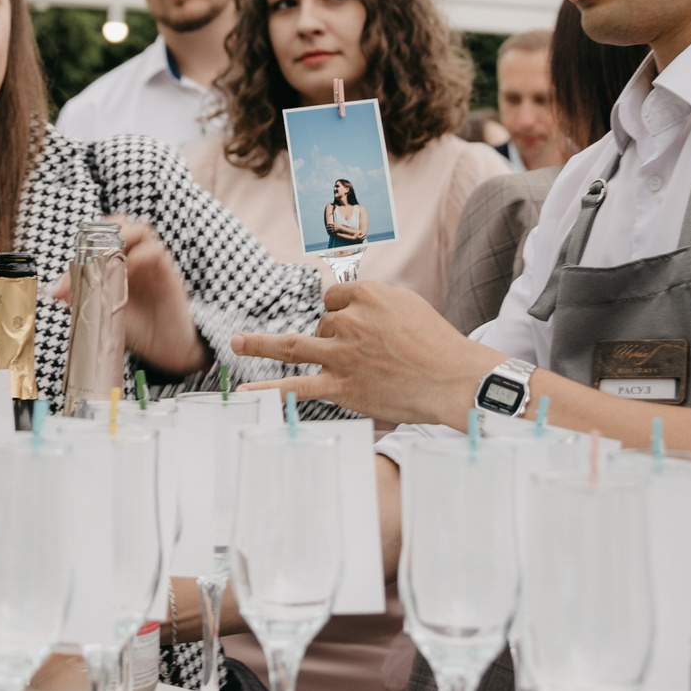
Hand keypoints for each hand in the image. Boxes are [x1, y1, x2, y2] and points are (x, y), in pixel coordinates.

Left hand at [44, 217, 208, 377]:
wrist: (168, 348)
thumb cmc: (138, 328)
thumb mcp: (104, 312)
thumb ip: (83, 298)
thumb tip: (55, 292)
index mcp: (118, 262)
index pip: (98, 238)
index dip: (79, 252)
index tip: (62, 282)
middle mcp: (135, 256)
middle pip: (119, 224)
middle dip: (99, 235)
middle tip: (86, 261)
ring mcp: (152, 262)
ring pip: (138, 230)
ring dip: (118, 241)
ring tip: (104, 263)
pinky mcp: (168, 272)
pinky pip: (153, 252)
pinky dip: (136, 259)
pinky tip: (124, 275)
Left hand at [235, 281, 497, 425]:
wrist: (452, 378)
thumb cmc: (438, 344)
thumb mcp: (408, 305)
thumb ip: (375, 303)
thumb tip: (356, 310)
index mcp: (366, 295)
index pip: (336, 298)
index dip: (345, 313)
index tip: (360, 328)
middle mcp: (348, 321)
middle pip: (323, 322)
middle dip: (335, 336)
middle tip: (359, 352)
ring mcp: (341, 354)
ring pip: (295, 345)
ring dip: (261, 344)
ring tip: (237, 343)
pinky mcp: (340, 386)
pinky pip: (297, 388)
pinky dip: (269, 391)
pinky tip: (245, 395)